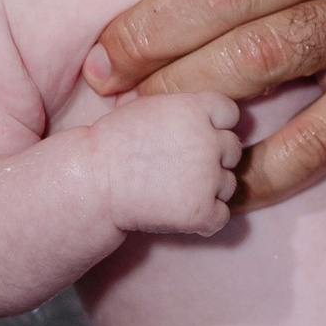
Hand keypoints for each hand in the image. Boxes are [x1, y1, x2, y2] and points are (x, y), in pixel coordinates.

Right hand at [102, 90, 243, 237]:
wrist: (93, 182)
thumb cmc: (114, 143)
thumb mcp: (148, 106)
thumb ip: (183, 106)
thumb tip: (209, 110)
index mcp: (195, 108)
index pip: (230, 113)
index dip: (215, 126)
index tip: (194, 137)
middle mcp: (208, 140)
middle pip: (232, 149)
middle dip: (212, 158)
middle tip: (179, 168)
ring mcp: (207, 177)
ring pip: (228, 184)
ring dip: (209, 189)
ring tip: (173, 190)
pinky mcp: (202, 211)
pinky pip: (221, 216)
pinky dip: (205, 219)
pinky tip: (180, 212)